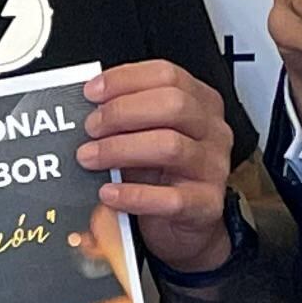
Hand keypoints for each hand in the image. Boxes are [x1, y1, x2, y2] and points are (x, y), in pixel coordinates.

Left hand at [80, 62, 237, 274]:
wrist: (186, 227)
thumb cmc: (163, 175)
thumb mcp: (147, 137)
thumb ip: (126, 117)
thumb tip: (87, 105)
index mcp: (201, 103)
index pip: (168, 75)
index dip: (126, 80)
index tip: (92, 92)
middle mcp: (213, 131)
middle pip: (173, 105)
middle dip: (122, 112)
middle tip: (90, 127)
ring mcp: (213, 167)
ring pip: (170, 146)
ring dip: (120, 149)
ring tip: (90, 157)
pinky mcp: (206, 204)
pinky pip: (170, 198)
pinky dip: (133, 195)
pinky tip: (108, 193)